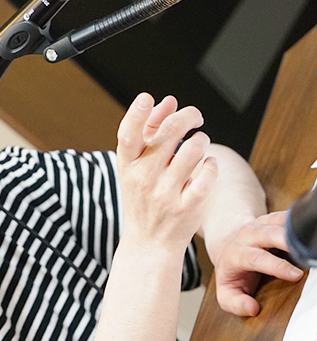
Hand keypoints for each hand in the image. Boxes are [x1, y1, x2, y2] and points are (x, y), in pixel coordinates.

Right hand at [116, 93, 217, 251]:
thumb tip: (167, 101)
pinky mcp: (187, 208)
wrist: (148, 243)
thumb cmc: (143, 198)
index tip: (147, 97)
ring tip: (198, 146)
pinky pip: (207, 174)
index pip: (128, 135)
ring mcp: (165, 194)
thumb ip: (149, 131)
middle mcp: (144, 178)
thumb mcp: (136, 167)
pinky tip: (207, 166)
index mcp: (128, 166)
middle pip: (170, 132)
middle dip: (188, 116)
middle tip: (194, 118)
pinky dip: (211, 165)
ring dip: (201, 141)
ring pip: (194, 149)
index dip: (136, 114)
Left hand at [213, 211, 304, 315]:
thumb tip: (252, 308)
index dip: (277, 266)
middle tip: (309, 255)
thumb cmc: (231, 272)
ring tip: (312, 243)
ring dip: (298, 230)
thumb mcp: (226, 292)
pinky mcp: (273, 218)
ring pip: (281, 221)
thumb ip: (235, 303)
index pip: (256, 258)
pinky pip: (289, 216)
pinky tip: (309, 232)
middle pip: (270, 234)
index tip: (296, 275)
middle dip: (290, 242)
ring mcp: (260, 224)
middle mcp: (247, 236)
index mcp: (236, 254)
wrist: (227, 245)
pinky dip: (301, 224)